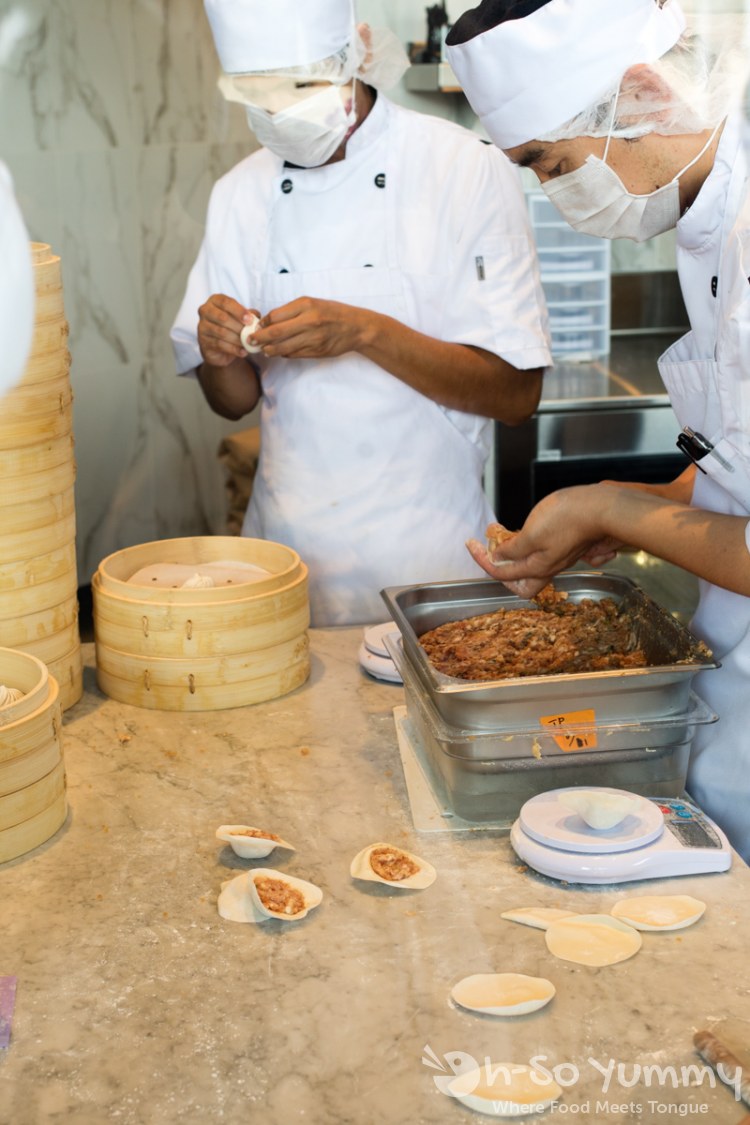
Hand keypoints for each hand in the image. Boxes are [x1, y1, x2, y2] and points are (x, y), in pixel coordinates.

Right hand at [198, 294, 260, 366]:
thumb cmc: (232, 326)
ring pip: (221, 332)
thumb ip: (249, 314)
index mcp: (215, 301)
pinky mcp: (203, 340)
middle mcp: (205, 311)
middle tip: (250, 334)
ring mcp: (202, 326)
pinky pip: (219, 345)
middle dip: (239, 327)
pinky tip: (243, 352)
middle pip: (223, 318)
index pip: (226, 303)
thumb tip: (256, 316)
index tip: (250, 320)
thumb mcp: (241, 318)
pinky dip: (233, 349)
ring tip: (248, 343)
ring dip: (237, 339)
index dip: (239, 311)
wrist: (221, 347)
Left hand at [253, 297, 366, 358]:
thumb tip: (268, 322)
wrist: (357, 327)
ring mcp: (313, 338)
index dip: (262, 323)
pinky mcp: (317, 351)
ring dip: (269, 350)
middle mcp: (309, 321)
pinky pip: (294, 354)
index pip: (275, 316)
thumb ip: (291, 311)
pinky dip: (284, 353)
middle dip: (259, 338)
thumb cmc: (333, 313)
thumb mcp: (312, 303)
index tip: (256, 326)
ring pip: (283, 347)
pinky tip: (280, 351)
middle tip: (250, 341)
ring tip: (263, 349)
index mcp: (306, 305)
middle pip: (276, 333)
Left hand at [467, 486, 619, 592]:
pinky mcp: (565, 544)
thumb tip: (498, 559)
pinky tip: (523, 529)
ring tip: (500, 532)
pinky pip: (539, 551)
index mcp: (538, 568)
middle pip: (518, 580)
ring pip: (528, 564)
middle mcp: (548, 566)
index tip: (471, 545)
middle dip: (499, 566)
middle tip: (487, 546)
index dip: (483, 560)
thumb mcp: (532, 534)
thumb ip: (513, 550)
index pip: (502, 573)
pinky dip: (525, 543)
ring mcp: (558, 556)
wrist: (602, 508)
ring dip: (510, 551)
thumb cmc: (568, 519)